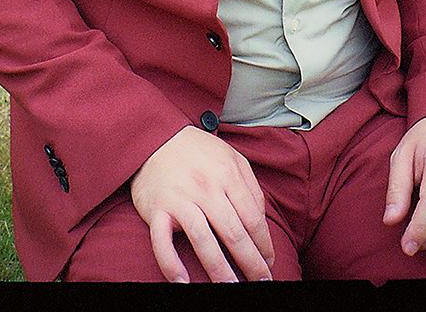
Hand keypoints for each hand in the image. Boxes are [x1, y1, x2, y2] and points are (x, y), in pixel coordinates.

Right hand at [130, 125, 273, 282]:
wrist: (155, 137)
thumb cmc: (198, 152)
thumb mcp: (231, 157)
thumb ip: (250, 186)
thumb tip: (261, 222)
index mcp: (227, 175)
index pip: (252, 218)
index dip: (264, 245)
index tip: (269, 263)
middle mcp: (205, 188)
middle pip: (233, 233)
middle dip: (250, 263)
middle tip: (261, 283)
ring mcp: (180, 199)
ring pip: (202, 240)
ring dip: (219, 269)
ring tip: (231, 288)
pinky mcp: (156, 209)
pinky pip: (162, 241)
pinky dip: (171, 263)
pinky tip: (183, 281)